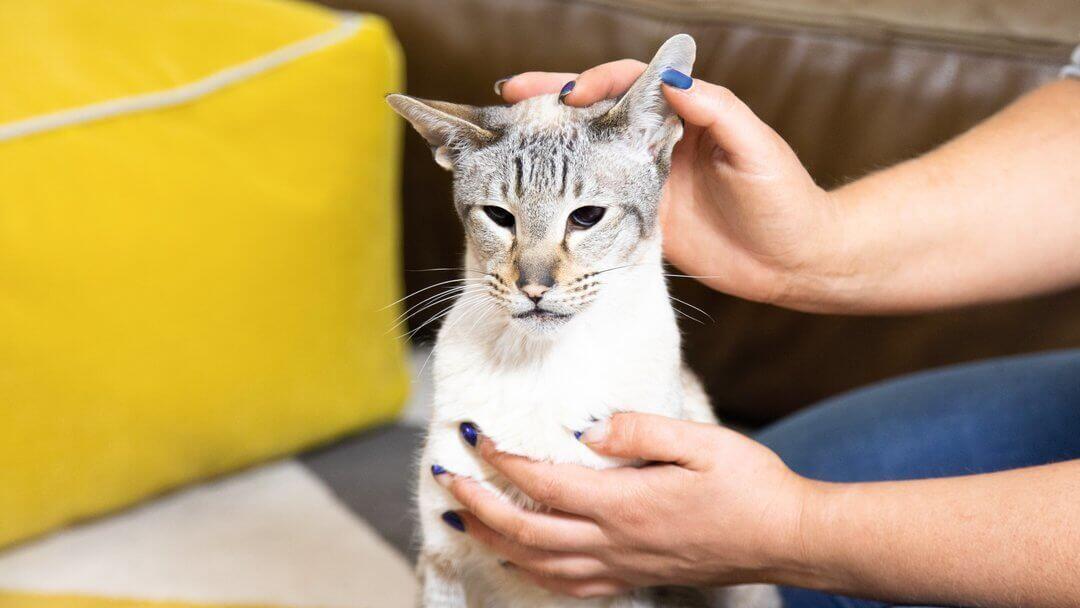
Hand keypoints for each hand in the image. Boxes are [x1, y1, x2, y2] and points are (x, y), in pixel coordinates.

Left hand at [434, 413, 815, 598]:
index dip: (502, 459)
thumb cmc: (749, 485)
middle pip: (525, 531)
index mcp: (624, 504)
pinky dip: (532, 573)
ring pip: (538, 565)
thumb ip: (638, 431)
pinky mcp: (634, 575)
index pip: (543, 482)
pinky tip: (520, 561)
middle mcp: (614, 542)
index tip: (475, 436)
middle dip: (477, 506)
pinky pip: (569, 584)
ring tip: (462, 522)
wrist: (786, 537)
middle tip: (445, 481)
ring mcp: (622, 564)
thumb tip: (584, 425)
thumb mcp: (700, 442)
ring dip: (493, 542)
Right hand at [500, 63, 846, 309]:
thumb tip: (670, 76)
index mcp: (686, 114)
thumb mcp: (755, 148)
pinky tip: (528, 187)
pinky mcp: (638, 218)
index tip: (569, 94)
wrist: (794, 262)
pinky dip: (559, 190)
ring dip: (547, 142)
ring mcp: (644, 180)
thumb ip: (716, 110)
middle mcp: (658, 141)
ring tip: (504, 135)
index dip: (597, 81)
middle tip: (509, 93)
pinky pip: (591, 197)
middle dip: (552, 99)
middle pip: (597, 111)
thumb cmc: (785, 199)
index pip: (631, 84)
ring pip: (585, 151)